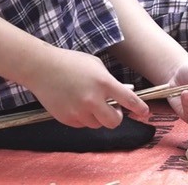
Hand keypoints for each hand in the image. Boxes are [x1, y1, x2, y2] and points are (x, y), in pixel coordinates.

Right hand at [24, 47, 149, 128]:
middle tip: (113, 109)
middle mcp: (92, 99)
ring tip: (88, 101)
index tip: (145, 112)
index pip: (128, 100)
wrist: (41, 68)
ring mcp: (78, 111)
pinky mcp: (66, 119)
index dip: (139, 108)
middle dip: (116, 117)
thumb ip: (110, 81)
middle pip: (114, 122)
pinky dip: (83, 117)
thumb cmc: (71, 63)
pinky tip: (75, 103)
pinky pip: (82, 124)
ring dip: (98, 116)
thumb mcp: (96, 66)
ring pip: (97, 124)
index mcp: (103, 83)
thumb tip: (125, 94)